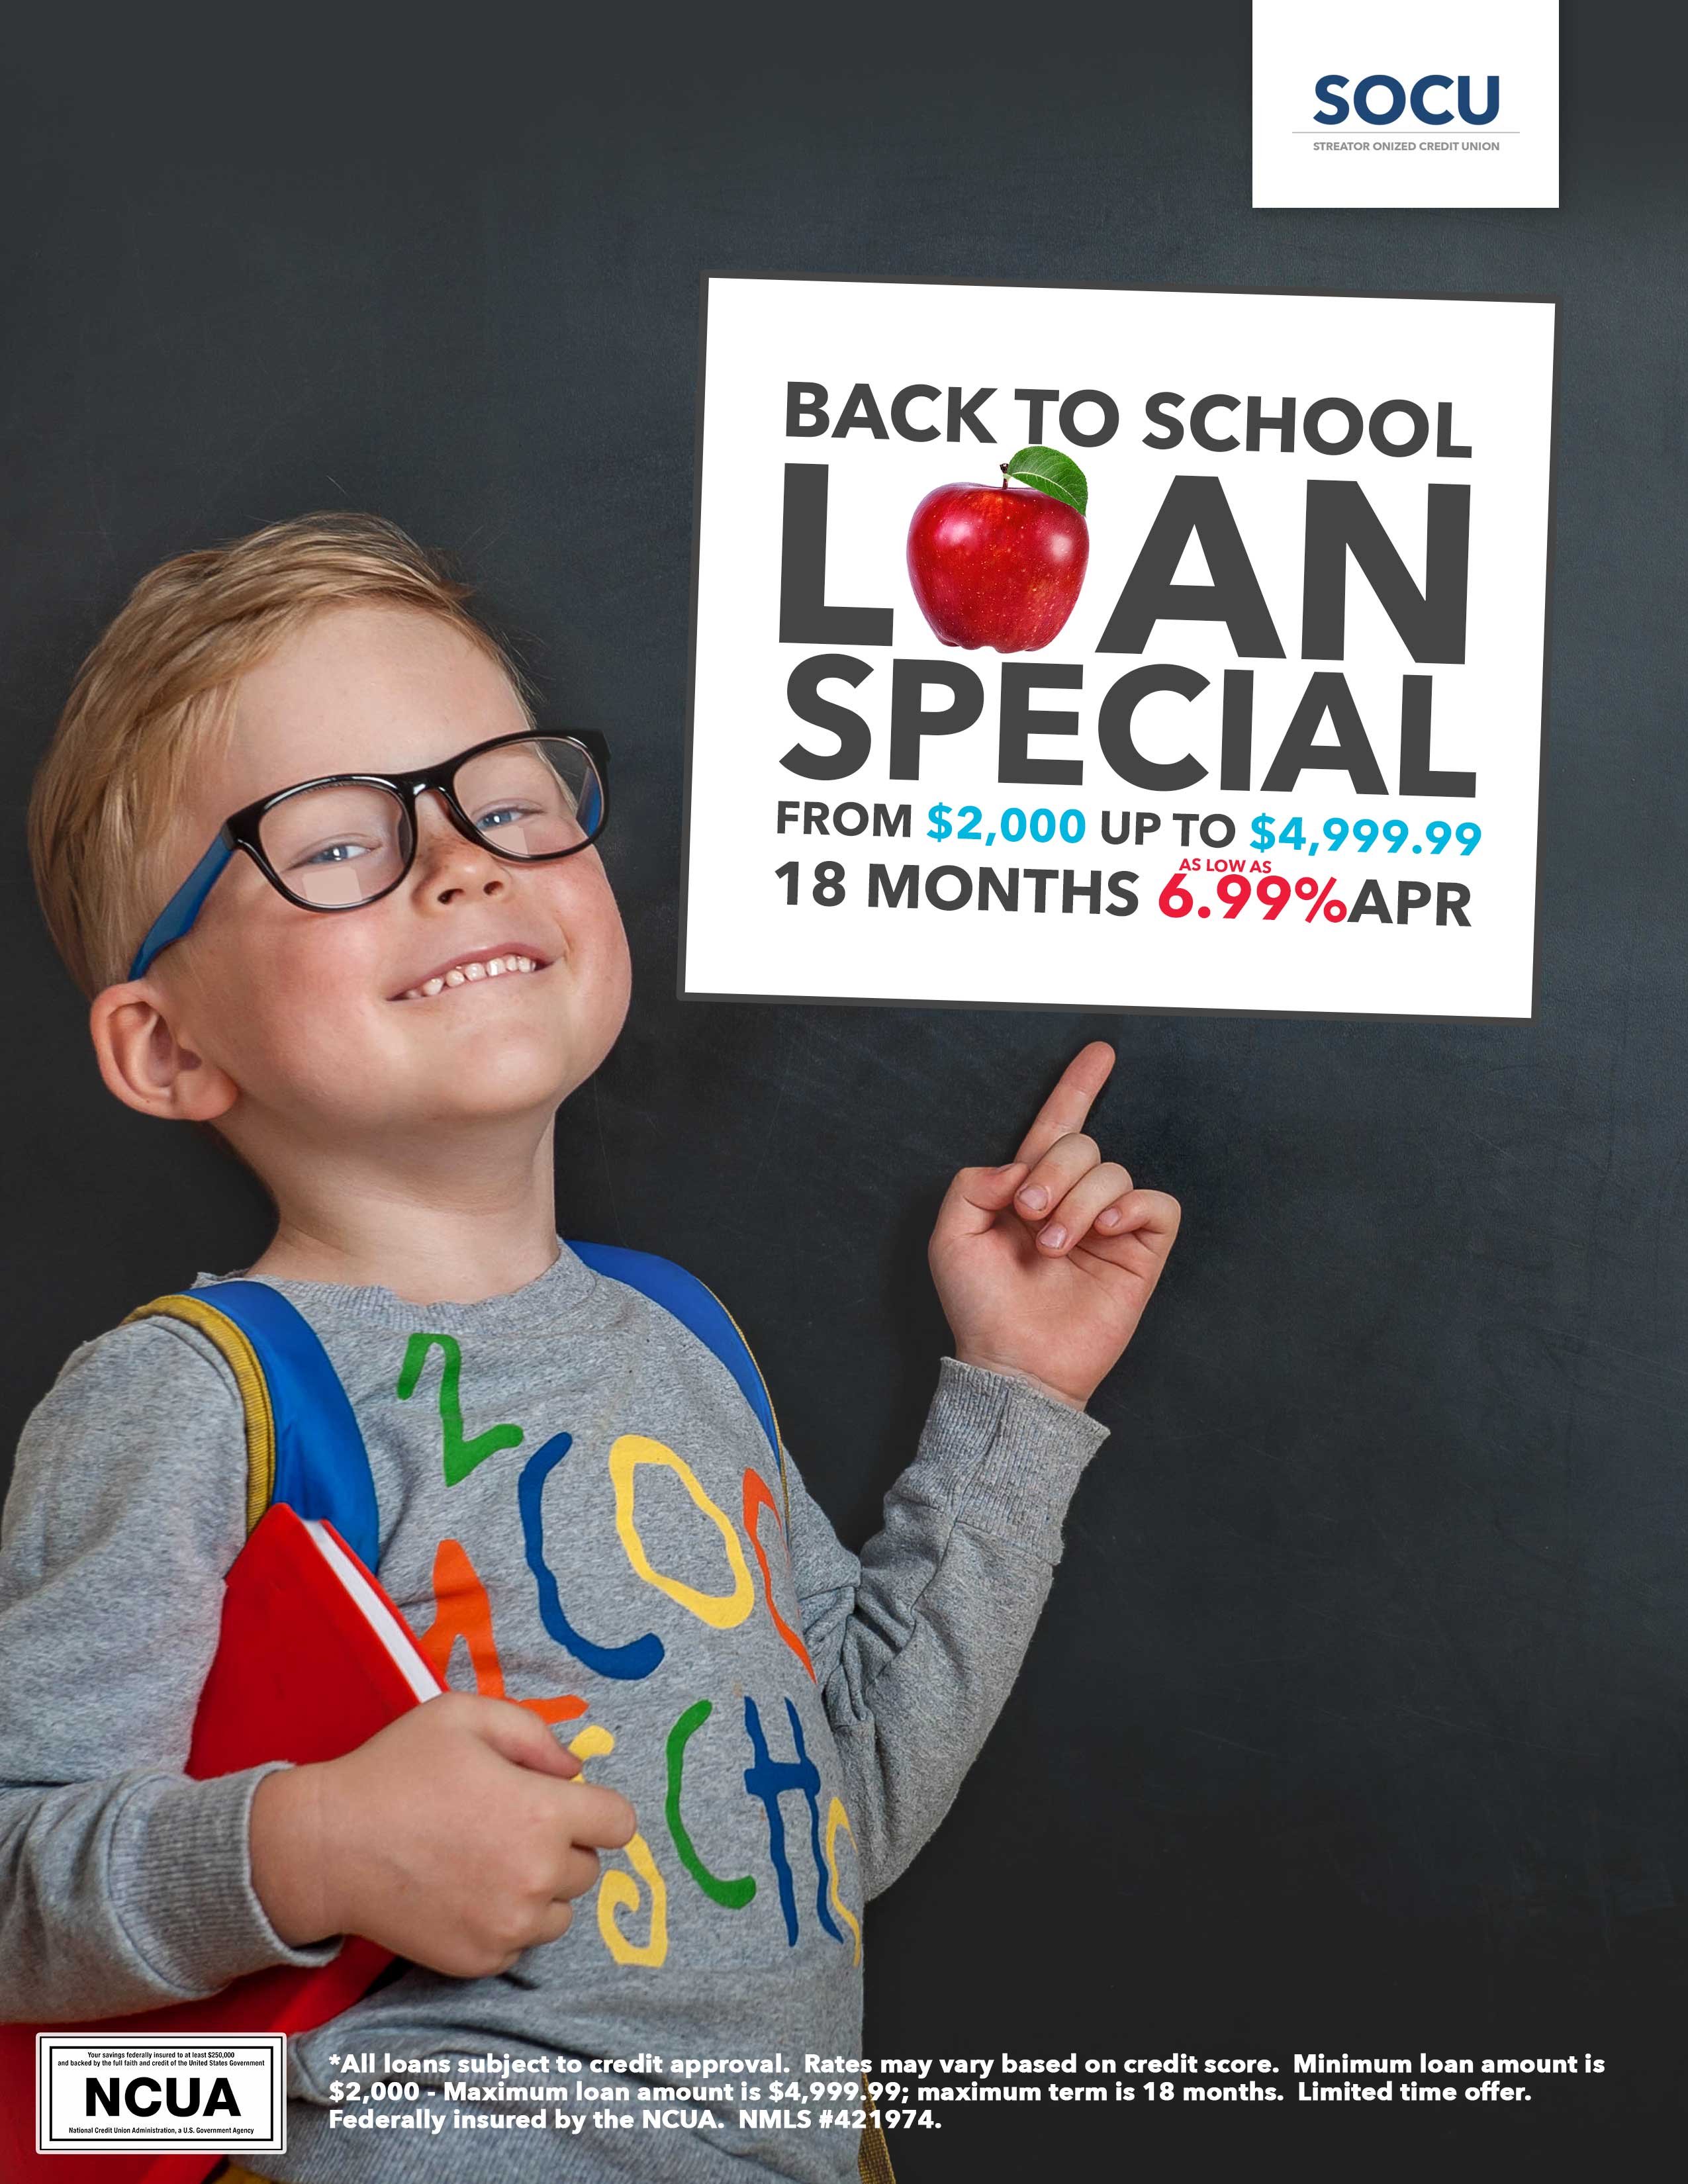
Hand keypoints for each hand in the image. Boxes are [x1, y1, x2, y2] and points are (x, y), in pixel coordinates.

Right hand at [250, 1693, 636, 1976]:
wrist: (328, 1847)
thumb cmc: (397, 1770)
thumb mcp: (464, 1716)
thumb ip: (533, 1734)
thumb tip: (574, 1771)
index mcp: (543, 1815)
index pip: (619, 1823)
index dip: (595, 1809)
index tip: (564, 1803)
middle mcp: (536, 1878)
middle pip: (588, 1868)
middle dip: (560, 1845)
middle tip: (505, 1825)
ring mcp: (509, 1927)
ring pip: (559, 1911)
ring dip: (539, 1889)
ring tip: (486, 1860)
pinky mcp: (480, 1961)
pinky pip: (521, 1944)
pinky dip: (505, 1922)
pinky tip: (464, 1892)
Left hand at [928, 1041, 1179, 1409]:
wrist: (1013, 1363)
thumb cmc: (980, 1307)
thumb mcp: (952, 1236)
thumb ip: (976, 1183)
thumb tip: (1022, 1166)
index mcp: (1029, 1191)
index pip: (1057, 1127)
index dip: (1078, 1088)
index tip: (1100, 1052)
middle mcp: (1072, 1202)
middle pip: (1081, 1144)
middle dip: (1053, 1171)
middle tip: (1029, 1215)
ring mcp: (1109, 1227)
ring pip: (1114, 1171)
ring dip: (1079, 1203)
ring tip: (1054, 1247)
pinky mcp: (1141, 1253)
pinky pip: (1156, 1204)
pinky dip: (1130, 1207)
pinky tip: (1104, 1232)